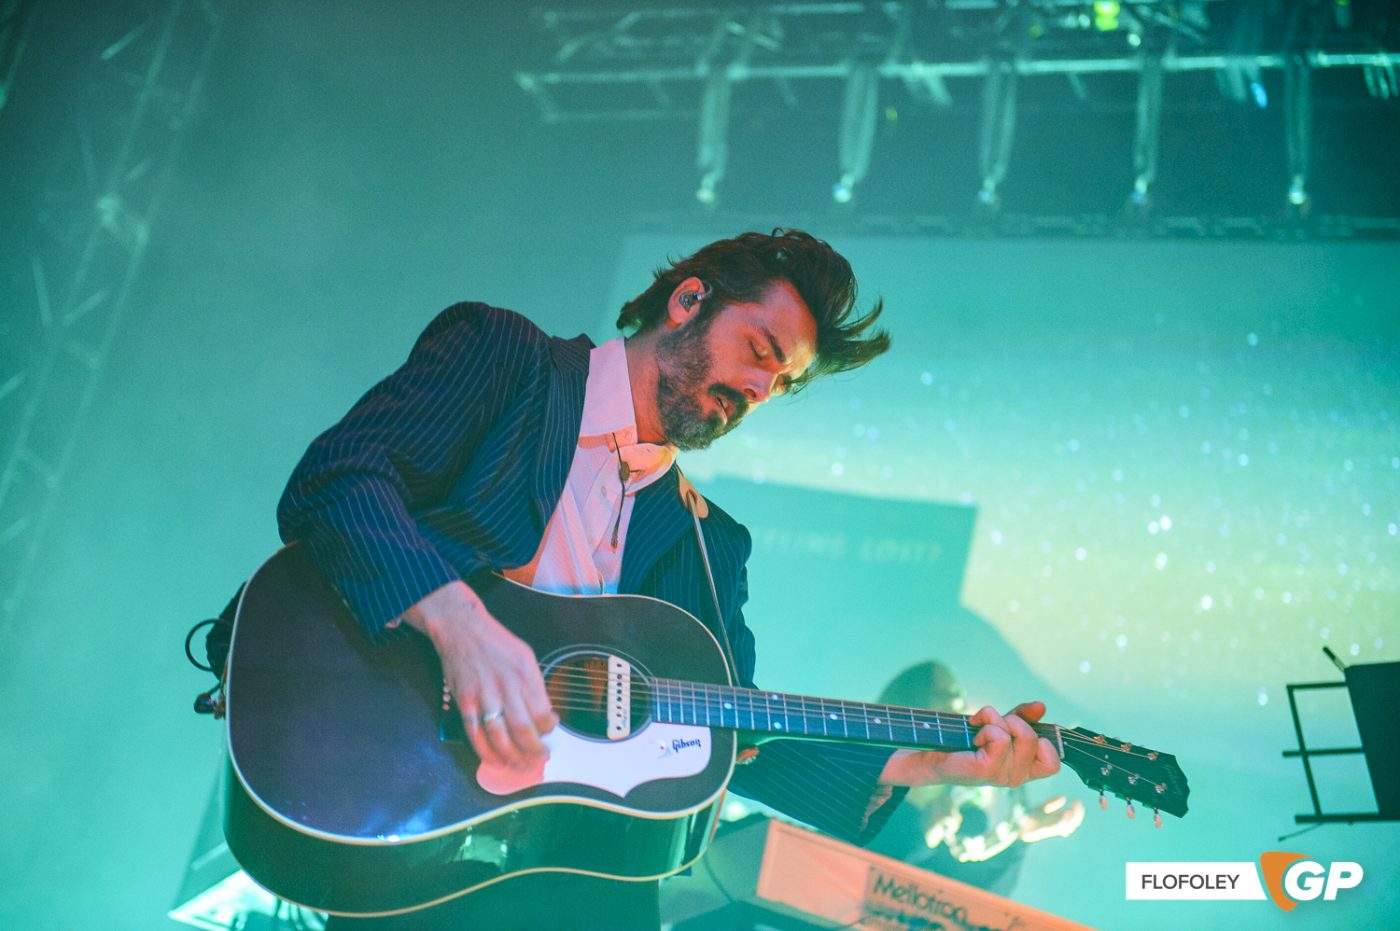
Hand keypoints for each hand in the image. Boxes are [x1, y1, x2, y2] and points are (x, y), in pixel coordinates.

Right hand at [401, 580, 557, 769]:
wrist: (461, 628)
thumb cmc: (496, 642)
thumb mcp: (525, 656)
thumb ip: (533, 684)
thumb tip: (542, 713)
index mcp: (526, 673)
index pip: (543, 712)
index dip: (549, 729)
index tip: (550, 733)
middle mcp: (507, 686)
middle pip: (524, 730)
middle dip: (535, 750)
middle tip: (541, 758)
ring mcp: (484, 696)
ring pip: (500, 737)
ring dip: (513, 757)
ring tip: (522, 765)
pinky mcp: (465, 701)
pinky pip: (476, 734)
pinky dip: (486, 752)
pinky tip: (496, 760)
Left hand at [880, 701, 1059, 787]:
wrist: (933, 753)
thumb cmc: (965, 741)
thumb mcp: (1000, 725)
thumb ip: (1022, 717)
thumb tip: (1041, 706)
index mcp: (1022, 771)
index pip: (1054, 764)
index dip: (1045, 742)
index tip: (1022, 730)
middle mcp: (1015, 778)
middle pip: (1036, 739)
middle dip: (1013, 721)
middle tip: (990, 726)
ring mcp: (1002, 776)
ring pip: (1020, 733)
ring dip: (996, 721)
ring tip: (979, 730)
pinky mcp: (987, 770)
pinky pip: (1000, 736)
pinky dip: (986, 726)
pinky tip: (973, 735)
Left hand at [1018, 795, 1085, 842]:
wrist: (1017, 824)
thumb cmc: (1028, 817)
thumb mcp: (1042, 808)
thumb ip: (1052, 803)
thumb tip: (1064, 797)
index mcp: (1057, 821)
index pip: (1073, 818)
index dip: (1077, 810)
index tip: (1077, 800)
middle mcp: (1056, 826)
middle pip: (1073, 822)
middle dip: (1078, 813)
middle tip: (1078, 802)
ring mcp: (1052, 828)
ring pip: (1069, 826)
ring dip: (1074, 817)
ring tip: (1073, 808)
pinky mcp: (1045, 830)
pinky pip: (1058, 827)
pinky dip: (1064, 822)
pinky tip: (1066, 813)